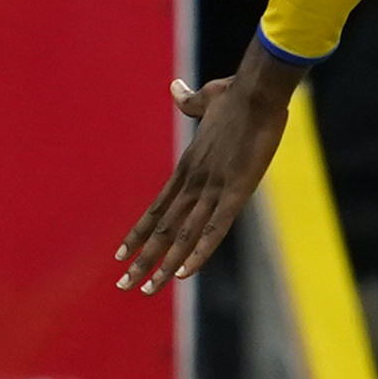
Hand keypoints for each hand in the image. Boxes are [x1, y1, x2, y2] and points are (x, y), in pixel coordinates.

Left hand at [117, 45, 308, 292]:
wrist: (256, 90)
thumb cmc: (236, 93)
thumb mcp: (209, 98)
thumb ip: (189, 101)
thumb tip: (175, 88)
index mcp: (188, 166)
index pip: (156, 209)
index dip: (138, 234)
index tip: (121, 255)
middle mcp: (193, 182)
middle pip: (161, 229)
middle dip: (142, 260)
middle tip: (123, 285)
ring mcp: (212, 188)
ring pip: (181, 235)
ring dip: (163, 265)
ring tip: (146, 290)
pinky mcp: (236, 191)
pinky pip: (214, 229)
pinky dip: (197, 253)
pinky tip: (183, 274)